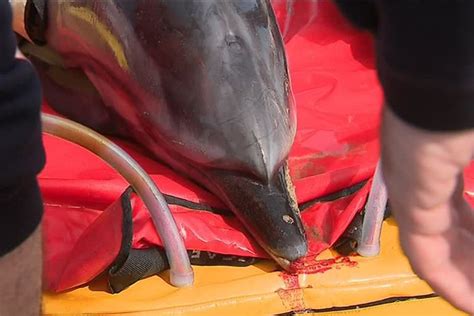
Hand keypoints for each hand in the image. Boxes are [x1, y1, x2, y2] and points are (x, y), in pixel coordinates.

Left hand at [381, 106, 473, 313]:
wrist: (452, 76)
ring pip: (440, 246)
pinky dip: (448, 281)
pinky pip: (425, 253)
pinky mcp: (409, 200)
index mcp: (445, 159)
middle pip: (454, 229)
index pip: (462, 209)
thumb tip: (470, 209)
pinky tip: (470, 304)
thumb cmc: (470, 108)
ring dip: (466, 275)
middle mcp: (424, 177)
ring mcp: (413, 189)